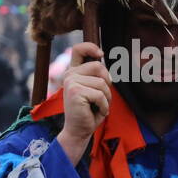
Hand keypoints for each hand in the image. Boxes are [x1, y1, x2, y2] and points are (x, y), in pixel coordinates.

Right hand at [57, 41, 111, 162]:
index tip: (100, 54)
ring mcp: (71, 82)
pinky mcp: (75, 92)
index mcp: (73, 72)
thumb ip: (96, 75)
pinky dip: (104, 106)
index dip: (91, 47)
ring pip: (102, 83)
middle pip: (99, 66)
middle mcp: (70, 75)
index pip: (79, 49)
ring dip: (106, 98)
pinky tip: (96, 113)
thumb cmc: (89, 111)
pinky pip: (100, 95)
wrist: (78, 131)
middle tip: (102, 98)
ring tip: (98, 107)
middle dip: (107, 84)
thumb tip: (102, 57)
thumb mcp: (94, 89)